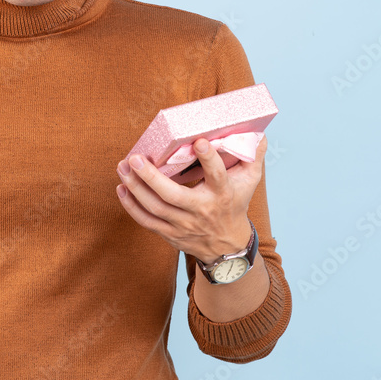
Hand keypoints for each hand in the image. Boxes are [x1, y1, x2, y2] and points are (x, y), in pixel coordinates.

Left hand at [115, 135, 266, 262]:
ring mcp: (183, 224)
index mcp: (222, 194)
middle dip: (151, 177)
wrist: (226, 247)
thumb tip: (258, 133)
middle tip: (135, 158)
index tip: (199, 141)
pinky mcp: (170, 233)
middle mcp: (201, 210)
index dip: (209, 159)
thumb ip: (252, 156)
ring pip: (155, 208)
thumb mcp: (249, 182)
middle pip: (173, 195)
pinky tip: (121, 188)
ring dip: (135, 187)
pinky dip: (131, 206)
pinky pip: (146, 221)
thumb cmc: (235, 205)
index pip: (217, 176)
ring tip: (122, 167)